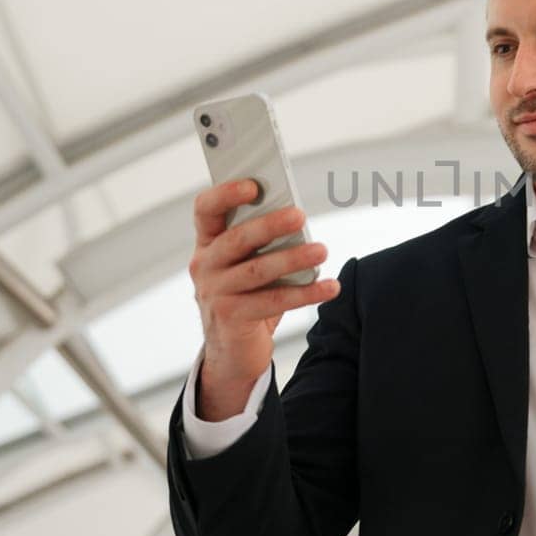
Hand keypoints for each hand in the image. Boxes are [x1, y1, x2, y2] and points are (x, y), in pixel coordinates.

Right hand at [188, 178, 339, 416]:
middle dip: (270, 225)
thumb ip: (263, 242)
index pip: (206, 209)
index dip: (226, 194)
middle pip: (237, 239)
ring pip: (257, 271)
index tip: (254, 184)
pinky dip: (306, 294)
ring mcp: (214, 293)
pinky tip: (330, 287)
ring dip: (293, 259)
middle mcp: (205, 265)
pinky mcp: (231, 318)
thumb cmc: (247, 295)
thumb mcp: (249, 264)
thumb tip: (297, 218)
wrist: (233, 351)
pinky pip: (273, 302)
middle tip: (300, 215)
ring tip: (322, 250)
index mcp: (208, 243)